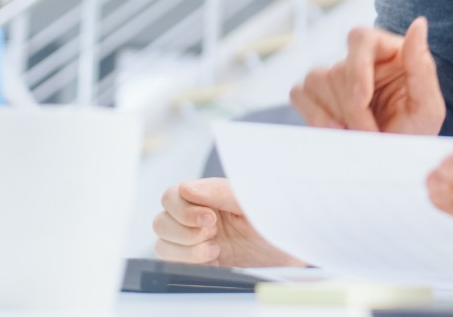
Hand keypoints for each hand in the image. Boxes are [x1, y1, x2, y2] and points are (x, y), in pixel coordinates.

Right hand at [152, 178, 305, 267]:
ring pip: (162, 243)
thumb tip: (186, 188)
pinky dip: (190, 263)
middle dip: (185, 231)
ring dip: (187, 250)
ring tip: (216, 249)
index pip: (171, 196)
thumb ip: (219, 192)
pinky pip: (174, 263)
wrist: (291, 247)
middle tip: (215, 232)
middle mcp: (196, 215)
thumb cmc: (275, 217)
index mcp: (207, 194)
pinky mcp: (198, 259)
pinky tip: (214, 259)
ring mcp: (194, 238)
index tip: (211, 218)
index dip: (184, 210)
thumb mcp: (251, 201)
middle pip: (161, 221)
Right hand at [290, 16, 444, 134]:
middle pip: (338, 70)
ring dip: (335, 116)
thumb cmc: (415, 128)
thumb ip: (423, 66)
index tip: (362, 101)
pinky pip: (300, 94)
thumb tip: (419, 24)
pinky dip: (315, 116)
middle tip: (371, 137)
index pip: (360, 39)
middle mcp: (357, 58)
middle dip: (353, 111)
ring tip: (358, 136)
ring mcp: (333, 74)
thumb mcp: (428, 105)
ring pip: (316, 82)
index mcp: (385, 50)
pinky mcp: (315, 93)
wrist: (396, 155)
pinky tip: (336, 131)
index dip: (356, 69)